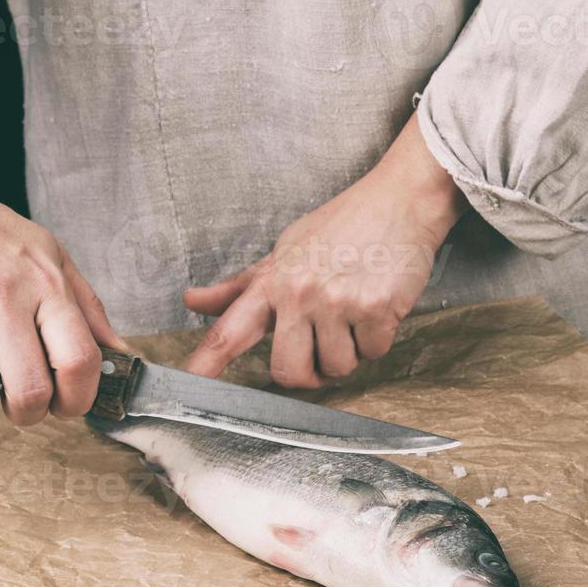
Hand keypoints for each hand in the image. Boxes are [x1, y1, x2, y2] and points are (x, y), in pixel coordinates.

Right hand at [0, 95, 122, 423]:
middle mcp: (1, 296)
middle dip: (29, 412)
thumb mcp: (48, 253)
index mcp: (44, 282)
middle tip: (21, 399)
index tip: (69, 406)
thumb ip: (86, 306)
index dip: (80, 399)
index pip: (79, 360)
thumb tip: (120, 354)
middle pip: (29, 394)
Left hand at [183, 114, 465, 386]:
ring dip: (350, 352)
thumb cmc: (342, 226)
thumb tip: (192, 301)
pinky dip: (378, 339)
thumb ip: (241, 286)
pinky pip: (373, 355)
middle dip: (309, 372)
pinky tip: (377, 306)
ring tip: (354, 313)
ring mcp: (338, 302)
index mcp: (273, 282)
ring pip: (337, 368)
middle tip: (322, 345)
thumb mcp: (286, 251)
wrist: (399, 202)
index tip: (188, 384)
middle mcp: (299, 293)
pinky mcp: (376, 308)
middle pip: (289, 372)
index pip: (230, 330)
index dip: (206, 363)